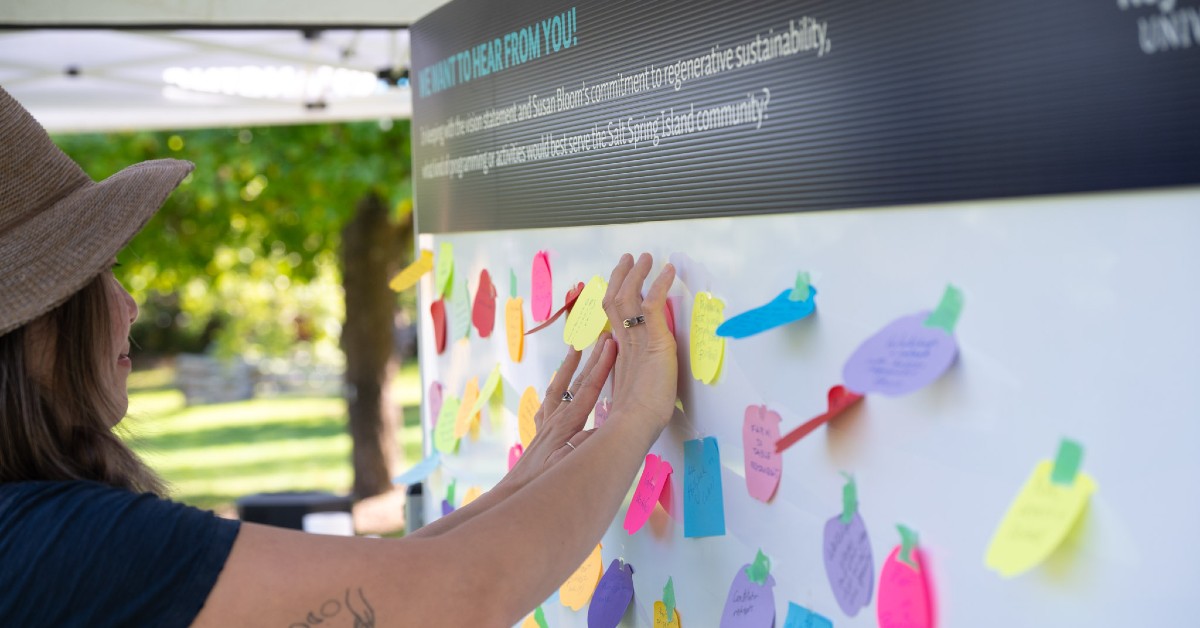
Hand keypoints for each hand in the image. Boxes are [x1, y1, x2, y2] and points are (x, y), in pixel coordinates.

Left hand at [500, 332, 616, 487]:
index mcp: (566, 425)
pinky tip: (557, 387)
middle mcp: (555, 419)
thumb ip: (582, 444)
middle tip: (601, 337)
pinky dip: (556, 390)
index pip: (587, 389)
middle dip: (591, 358)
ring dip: (568, 367)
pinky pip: (548, 404)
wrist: (513, 496)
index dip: (601, 366)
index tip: (610, 344)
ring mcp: (545, 424)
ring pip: (559, 388)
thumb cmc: (541, 485)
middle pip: (576, 382)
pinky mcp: (539, 433)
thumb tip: (602, 426)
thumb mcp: (566, 466)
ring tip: (575, 348)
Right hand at [602, 253, 677, 433]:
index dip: (612, 296)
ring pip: (629, 296)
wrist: (636, 423)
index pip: (611, 316)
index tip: (615, 283)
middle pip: (614, 300)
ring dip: (637, 274)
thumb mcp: (632, 387)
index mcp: (616, 352)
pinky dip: (659, 284)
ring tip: (645, 257)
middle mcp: (622, 341)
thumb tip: (630, 364)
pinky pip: (651, 304)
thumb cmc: (636, 417)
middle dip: (620, 277)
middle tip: (627, 259)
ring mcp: (635, 339)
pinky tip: (667, 270)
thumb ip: (630, 372)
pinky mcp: (652, 340)